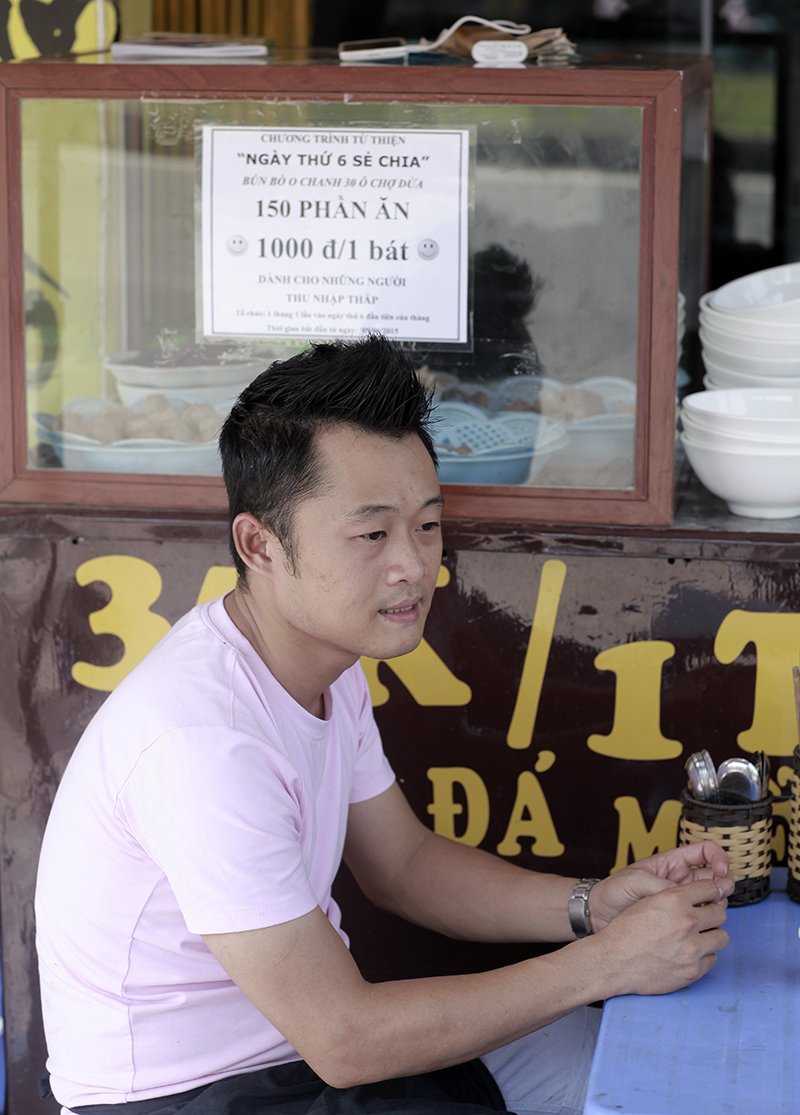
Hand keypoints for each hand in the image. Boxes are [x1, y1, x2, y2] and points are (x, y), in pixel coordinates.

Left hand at [590, 841, 732, 930]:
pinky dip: (708, 922)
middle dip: (724, 884)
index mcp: (673, 863)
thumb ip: (663, 886)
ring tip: (707, 911)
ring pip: (713, 900)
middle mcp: (682, 881)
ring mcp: (682, 901)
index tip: (721, 871)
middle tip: (719, 895)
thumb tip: (690, 897)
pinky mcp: (680, 921)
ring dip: (717, 904)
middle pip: (716, 878)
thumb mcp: (637, 880)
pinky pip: (702, 920)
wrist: (600, 914)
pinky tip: (702, 926)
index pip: (706, 852)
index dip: (719, 858)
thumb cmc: (614, 890)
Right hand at [590, 878, 729, 996]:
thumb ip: (674, 897)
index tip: (708, 898)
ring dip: (711, 937)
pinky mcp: (693, 971)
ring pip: (722, 937)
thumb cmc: (625, 932)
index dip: (710, 892)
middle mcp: (686, 921)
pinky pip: (712, 959)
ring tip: (697, 939)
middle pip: (720, 913)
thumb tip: (697, 897)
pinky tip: (688, 955)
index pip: (710, 888)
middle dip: (712, 916)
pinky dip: (703, 957)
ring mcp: (691, 948)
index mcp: (673, 900)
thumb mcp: (647, 902)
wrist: (613, 962)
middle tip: (703, 921)